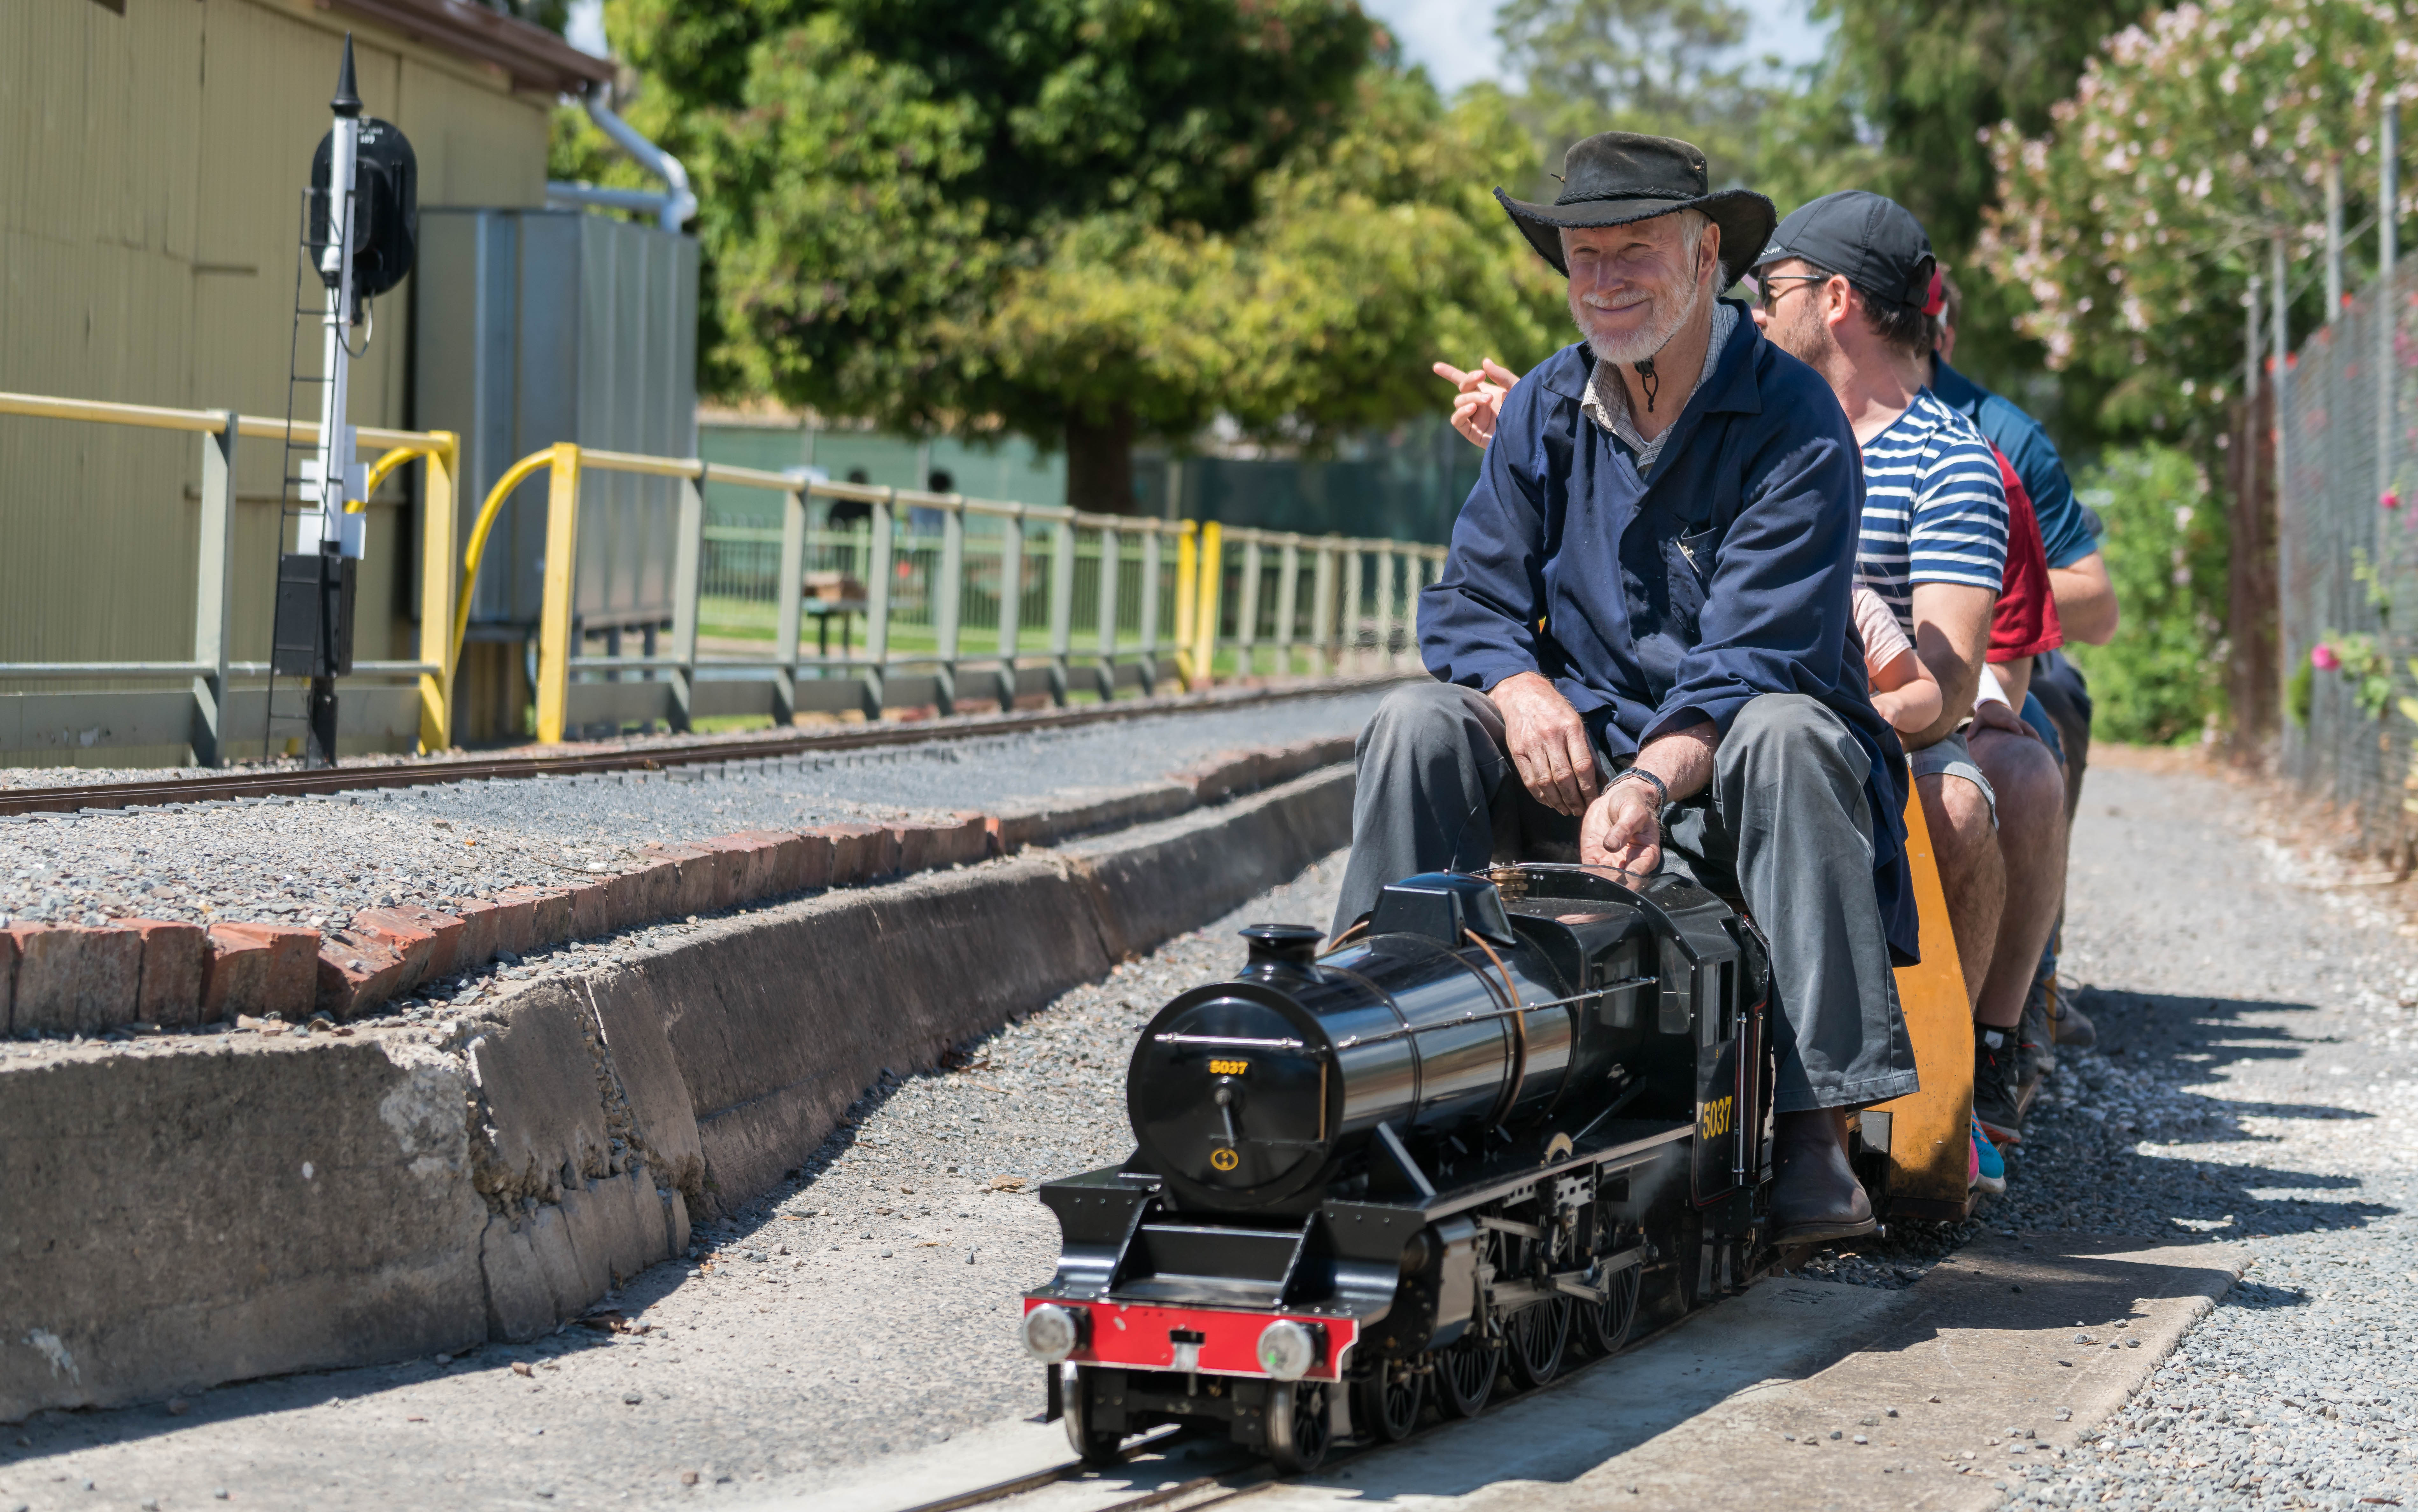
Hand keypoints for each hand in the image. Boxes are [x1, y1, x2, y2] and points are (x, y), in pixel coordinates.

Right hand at [1433, 358, 1519, 447]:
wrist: (1529, 435)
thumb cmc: (1527, 411)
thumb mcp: (1517, 389)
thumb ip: (1502, 376)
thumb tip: (1484, 361)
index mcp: (1486, 392)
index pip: (1464, 381)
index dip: (1449, 373)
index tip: (1436, 367)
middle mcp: (1478, 405)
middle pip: (1462, 389)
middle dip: (1469, 381)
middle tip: (1482, 377)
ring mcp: (1474, 418)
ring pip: (1459, 402)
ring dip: (1470, 397)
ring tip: (1487, 399)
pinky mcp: (1472, 433)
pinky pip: (1457, 420)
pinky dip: (1461, 412)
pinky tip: (1472, 408)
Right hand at [1488, 671, 1600, 815]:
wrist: (1521, 693)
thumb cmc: (1554, 709)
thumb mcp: (1576, 722)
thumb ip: (1588, 751)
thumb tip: (1600, 780)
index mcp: (1571, 728)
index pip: (1582, 765)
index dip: (1589, 788)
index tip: (1593, 801)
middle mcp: (1551, 736)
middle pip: (1564, 777)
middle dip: (1574, 799)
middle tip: (1579, 811)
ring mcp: (1532, 744)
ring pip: (1546, 782)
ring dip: (1557, 801)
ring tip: (1566, 810)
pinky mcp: (1517, 751)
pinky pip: (1529, 780)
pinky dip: (1540, 795)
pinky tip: (1549, 802)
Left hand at [1581, 779, 1662, 876]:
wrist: (1618, 797)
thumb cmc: (1633, 804)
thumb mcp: (1633, 812)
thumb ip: (1624, 829)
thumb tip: (1611, 846)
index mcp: (1646, 854)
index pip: (1639, 871)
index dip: (1630, 878)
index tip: (1621, 878)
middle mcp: (1629, 862)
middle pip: (1621, 879)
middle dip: (1612, 884)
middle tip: (1603, 884)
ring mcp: (1611, 860)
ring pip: (1604, 877)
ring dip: (1598, 881)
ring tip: (1592, 882)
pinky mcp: (1594, 854)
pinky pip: (1590, 867)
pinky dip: (1586, 872)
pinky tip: (1582, 874)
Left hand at [1968, 698, 2035, 739]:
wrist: (1992, 704)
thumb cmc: (1984, 715)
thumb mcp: (1977, 720)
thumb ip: (1973, 728)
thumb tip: (1968, 738)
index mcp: (2001, 718)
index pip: (2009, 722)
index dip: (2014, 727)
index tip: (2020, 733)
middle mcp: (2011, 718)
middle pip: (2022, 724)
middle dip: (2029, 731)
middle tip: (2037, 740)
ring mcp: (2017, 720)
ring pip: (2027, 726)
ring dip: (2034, 733)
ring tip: (2041, 743)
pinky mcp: (2019, 722)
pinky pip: (2028, 727)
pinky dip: (2034, 733)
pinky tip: (2039, 742)